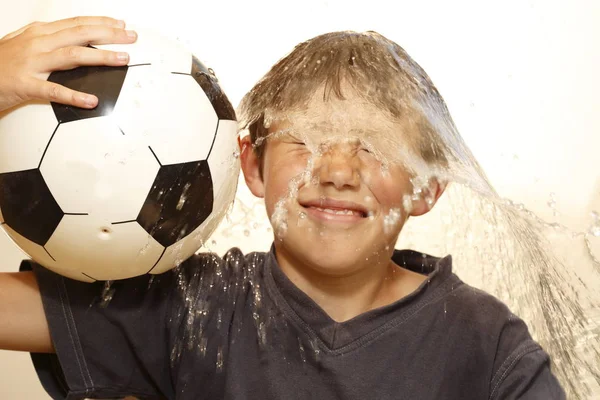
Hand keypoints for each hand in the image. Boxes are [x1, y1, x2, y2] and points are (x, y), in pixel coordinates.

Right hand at [0, 16, 136, 112]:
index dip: (101, 23)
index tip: (121, 24)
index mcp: (39, 33)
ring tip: (123, 59)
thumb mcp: (26, 45)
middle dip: (109, 34)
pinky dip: (75, 96)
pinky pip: (54, 91)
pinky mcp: (26, 85)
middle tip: (131, 37)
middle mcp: (38, 44)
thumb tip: (80, 43)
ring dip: (101, 57)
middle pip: (80, 35)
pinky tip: (91, 101)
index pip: (76, 24)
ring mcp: (32, 64)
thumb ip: (51, 42)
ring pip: (73, 56)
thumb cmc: (2, 64)